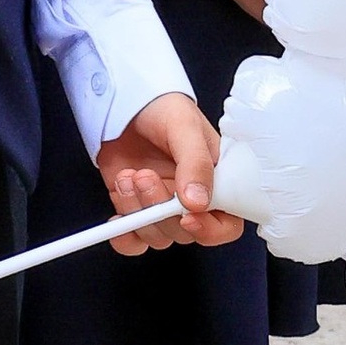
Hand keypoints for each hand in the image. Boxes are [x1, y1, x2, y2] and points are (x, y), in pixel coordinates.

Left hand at [97, 93, 242, 252]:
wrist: (125, 102)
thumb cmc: (163, 109)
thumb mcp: (185, 127)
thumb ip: (196, 163)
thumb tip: (198, 202)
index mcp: (217, 182)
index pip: (226, 224)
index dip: (210, 230)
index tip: (187, 216)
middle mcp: (192, 200)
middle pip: (186, 234)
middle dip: (160, 210)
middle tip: (144, 176)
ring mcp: (163, 207)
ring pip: (157, 236)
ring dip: (138, 212)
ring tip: (129, 176)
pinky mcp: (137, 210)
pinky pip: (133, 242)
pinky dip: (124, 236)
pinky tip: (118, 217)